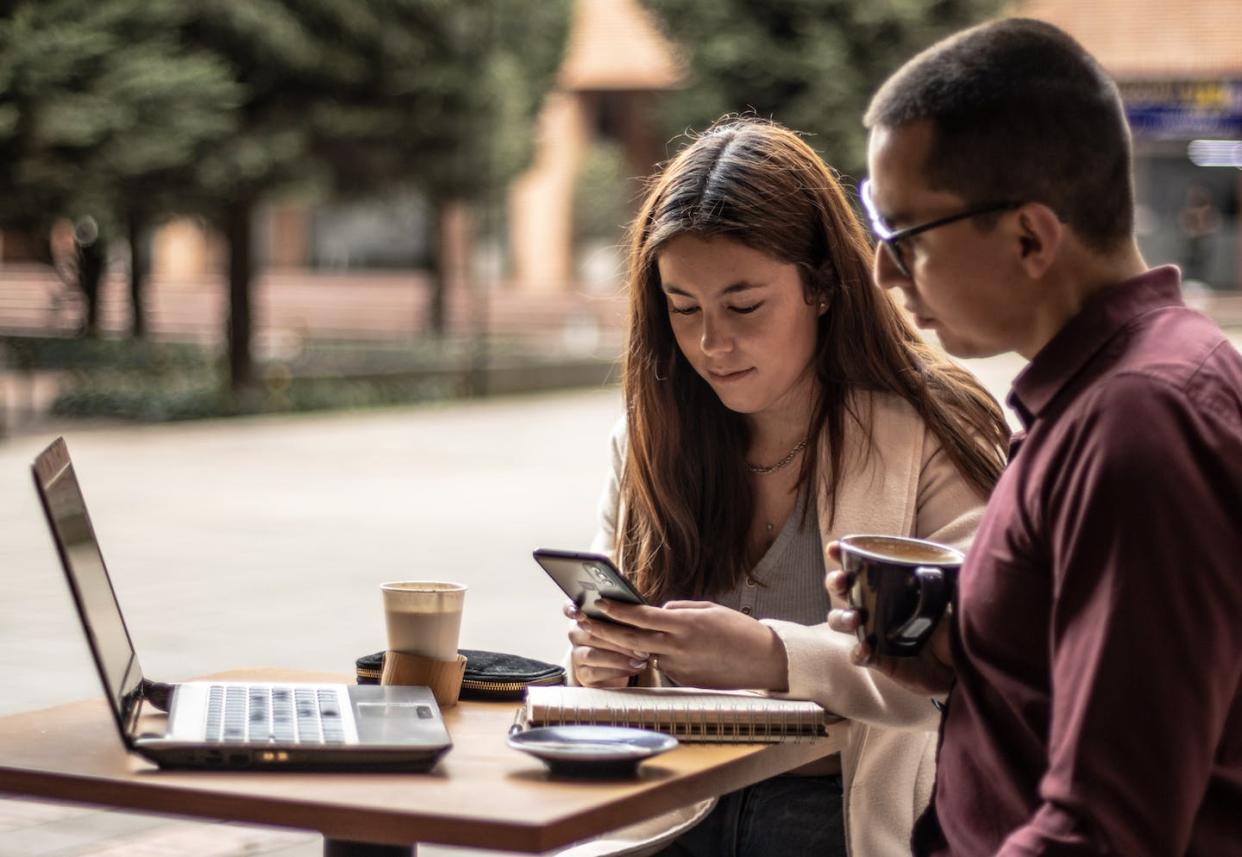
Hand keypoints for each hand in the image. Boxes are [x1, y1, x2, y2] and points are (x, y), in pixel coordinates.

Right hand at [564, 602, 647, 687]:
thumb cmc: (625, 641)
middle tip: (640, 642)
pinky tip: (634, 667)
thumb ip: (625, 615)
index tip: (581, 613)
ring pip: (592, 654)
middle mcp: (576, 634)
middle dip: (617, 638)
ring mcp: (577, 655)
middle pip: (590, 632)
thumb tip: (642, 610)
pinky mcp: (582, 674)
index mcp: (585, 616)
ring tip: (640, 658)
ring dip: (619, 657)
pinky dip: (618, 670)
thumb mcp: (626, 625)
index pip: (569, 608)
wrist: (621, 668)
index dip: (571, 608)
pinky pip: (595, 672)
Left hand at [591, 599, 787, 690]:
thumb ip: (679, 610)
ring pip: (646, 652)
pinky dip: (661, 656)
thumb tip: (657, 612)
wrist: (763, 662)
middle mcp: (678, 647)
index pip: (641, 617)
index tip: (598, 602)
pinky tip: (668, 651)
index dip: (617, 610)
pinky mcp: (682, 681)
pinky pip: (663, 665)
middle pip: (631, 639)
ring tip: (617, 632)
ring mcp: (678, 667)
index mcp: (684, 625)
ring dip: (634, 644)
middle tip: (583, 621)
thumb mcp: (709, 610)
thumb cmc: (738, 631)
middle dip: (604, 630)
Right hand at [825, 541, 955, 696]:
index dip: (841, 556)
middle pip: (842, 591)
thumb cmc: (953, 623)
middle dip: (835, 582)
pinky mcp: (879, 659)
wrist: (964, 662)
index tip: (835, 548)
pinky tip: (866, 647)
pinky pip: (858, 655)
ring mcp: (874, 633)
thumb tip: (941, 563)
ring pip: (841, 621)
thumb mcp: (951, 594)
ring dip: (841, 617)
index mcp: (888, 586)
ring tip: (855, 619)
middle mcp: (875, 607)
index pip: (860, 567)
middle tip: (842, 581)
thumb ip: (945, 578)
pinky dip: (858, 651)